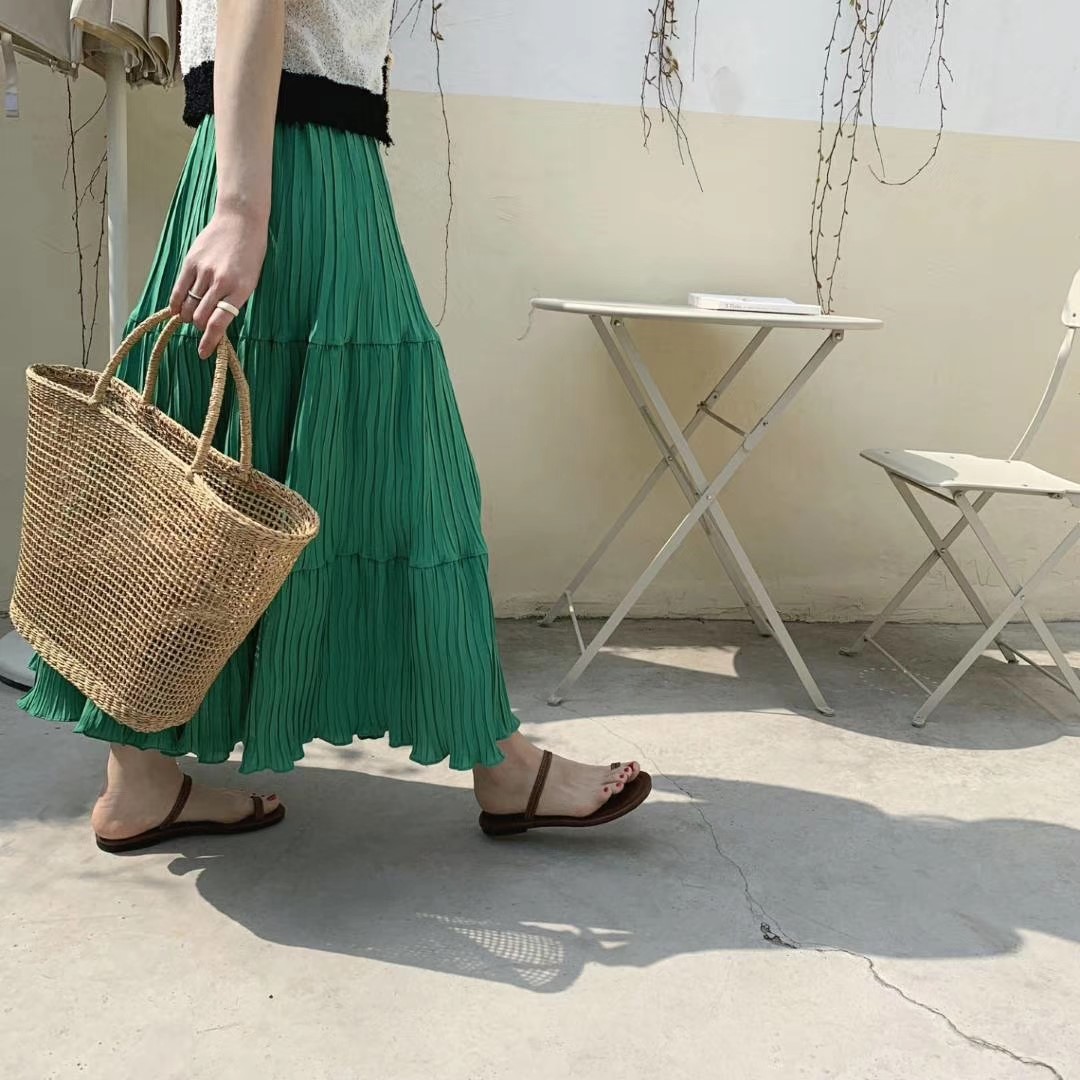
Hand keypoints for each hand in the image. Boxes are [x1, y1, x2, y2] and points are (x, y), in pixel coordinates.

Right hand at [169, 205, 267, 358]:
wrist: (241, 221)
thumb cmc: (250, 254)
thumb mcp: (250, 281)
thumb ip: (234, 301)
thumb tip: (216, 324)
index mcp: (240, 290)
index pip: (219, 322)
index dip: (209, 340)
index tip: (203, 353)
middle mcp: (220, 282)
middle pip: (200, 316)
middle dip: (199, 328)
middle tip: (201, 329)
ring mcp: (204, 271)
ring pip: (188, 305)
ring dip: (187, 317)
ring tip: (190, 318)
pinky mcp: (190, 262)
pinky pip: (178, 289)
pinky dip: (176, 304)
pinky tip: (177, 310)